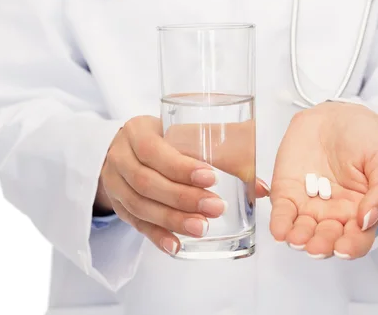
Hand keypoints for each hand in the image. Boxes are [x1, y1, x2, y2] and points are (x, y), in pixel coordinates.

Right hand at [96, 116, 268, 255]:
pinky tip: (177, 246)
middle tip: (216, 207)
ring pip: (140, 206)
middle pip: (147, 182)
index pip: (154, 150)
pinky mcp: (119, 206)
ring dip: (173, 220)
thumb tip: (262, 188)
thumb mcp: (181, 134)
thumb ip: (219, 154)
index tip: (211, 177)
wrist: (123, 147)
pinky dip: (157, 236)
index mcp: (137, 131)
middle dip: (183, 197)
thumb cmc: (162, 138)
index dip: (181, 167)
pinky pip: (136, 224)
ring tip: (202, 228)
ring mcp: (115, 184)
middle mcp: (120, 157)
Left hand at [269, 102, 377, 259]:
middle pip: (328, 239)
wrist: (336, 114)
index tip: (345, 247)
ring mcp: (309, 204)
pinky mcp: (287, 192)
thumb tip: (369, 218)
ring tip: (297, 238)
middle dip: (322, 245)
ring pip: (303, 231)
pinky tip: (280, 230)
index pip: (358, 239)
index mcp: (361, 211)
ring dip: (299, 238)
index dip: (352, 247)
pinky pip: (283, 212)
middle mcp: (334, 213)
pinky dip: (280, 223)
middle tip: (317, 246)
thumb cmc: (364, 136)